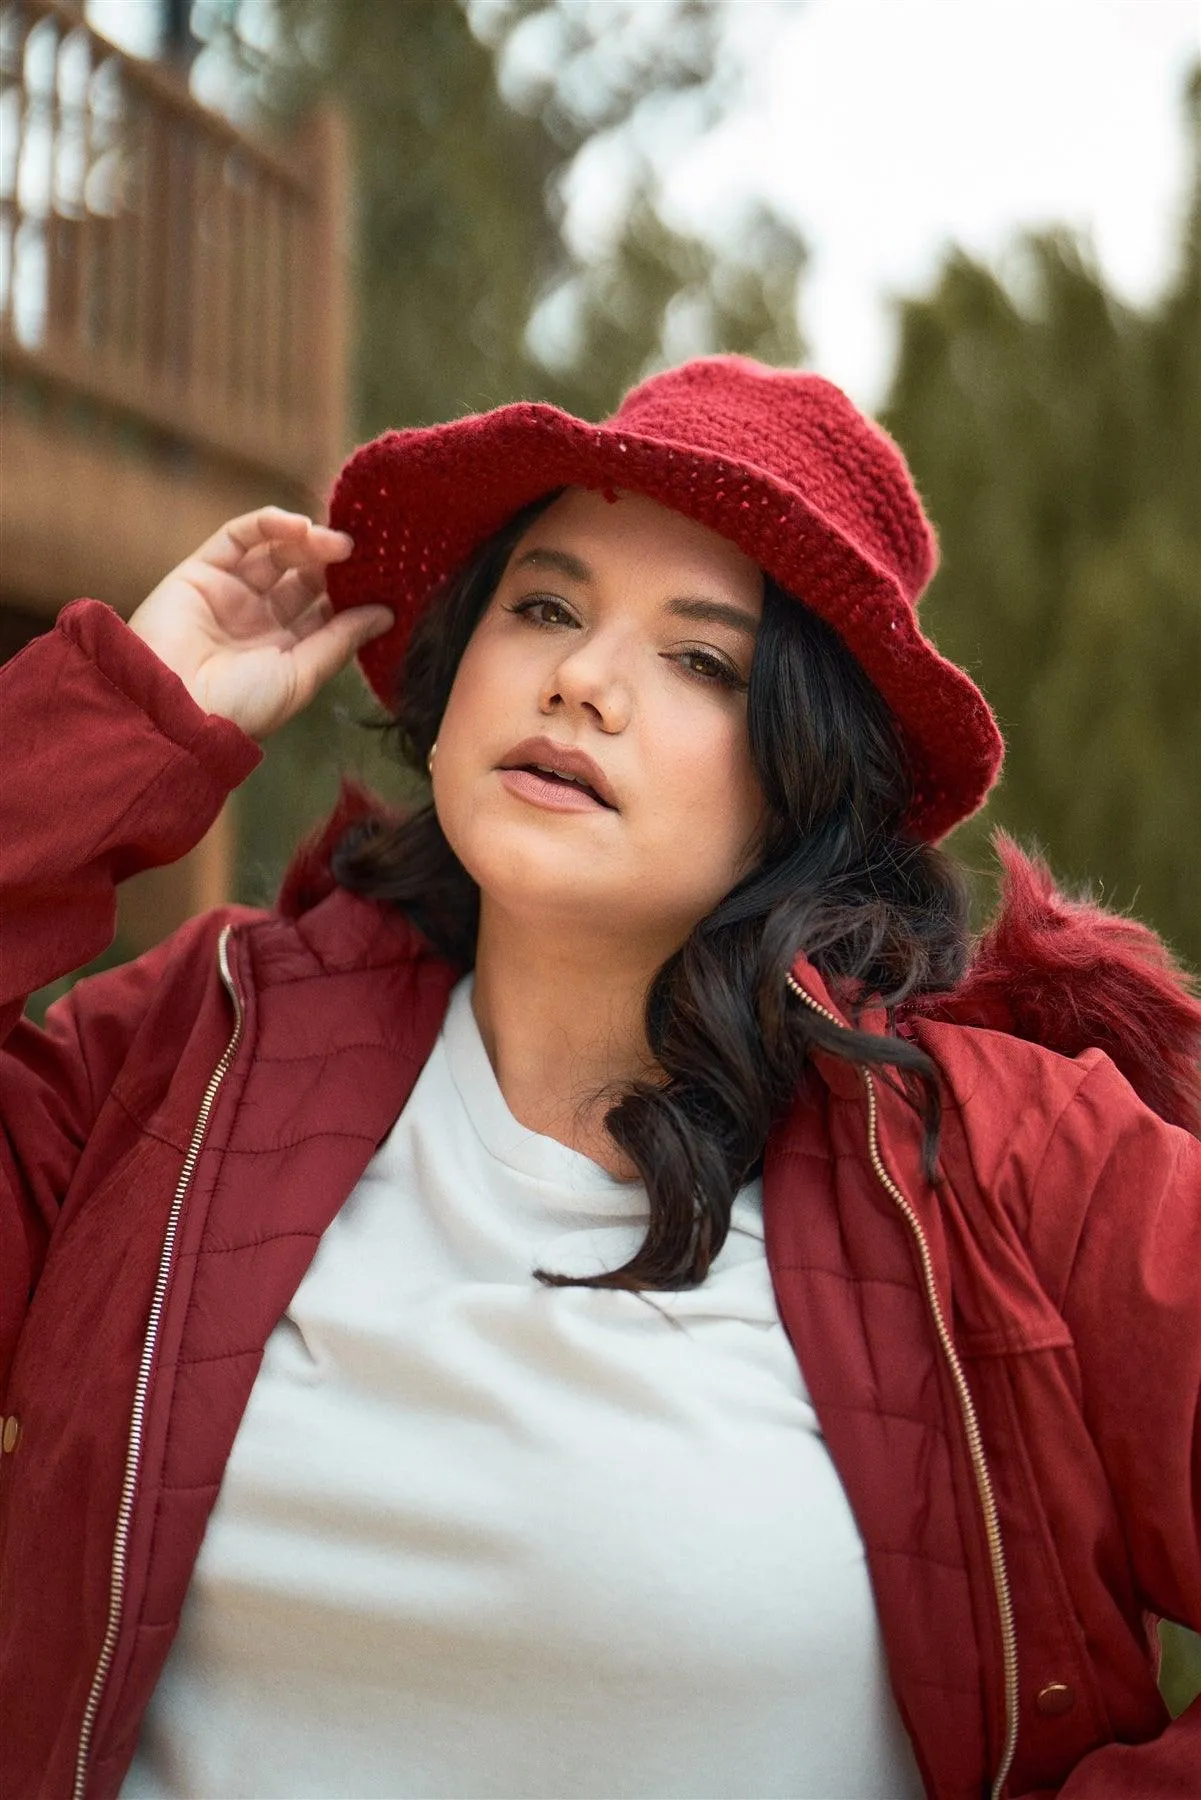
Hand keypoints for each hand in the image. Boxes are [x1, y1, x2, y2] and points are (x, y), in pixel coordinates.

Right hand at [127, 507, 391, 739]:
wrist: (173, 710)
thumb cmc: (240, 708)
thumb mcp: (302, 675)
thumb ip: (341, 640)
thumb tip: (386, 614)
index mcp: (284, 651)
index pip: (326, 609)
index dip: (353, 590)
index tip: (385, 576)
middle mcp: (258, 619)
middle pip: (304, 575)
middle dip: (334, 562)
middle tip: (363, 554)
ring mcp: (230, 593)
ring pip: (276, 551)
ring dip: (309, 540)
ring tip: (338, 544)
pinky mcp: (201, 570)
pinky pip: (239, 535)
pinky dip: (269, 523)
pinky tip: (300, 527)